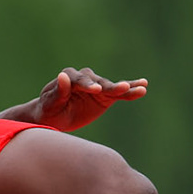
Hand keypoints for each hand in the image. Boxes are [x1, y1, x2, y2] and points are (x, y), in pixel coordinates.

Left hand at [17, 68, 148, 131]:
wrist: (54, 118)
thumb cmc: (48, 110)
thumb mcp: (50, 104)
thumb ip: (58, 92)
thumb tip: (63, 76)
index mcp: (69, 78)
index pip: (79, 80)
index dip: (87, 85)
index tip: (96, 90)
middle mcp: (85, 79)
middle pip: (99, 82)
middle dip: (109, 86)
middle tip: (121, 88)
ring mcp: (97, 87)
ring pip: (112, 87)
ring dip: (125, 88)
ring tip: (140, 87)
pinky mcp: (105, 96)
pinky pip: (119, 94)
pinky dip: (131, 90)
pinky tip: (143, 86)